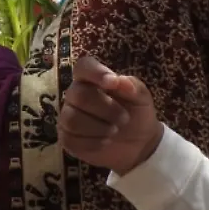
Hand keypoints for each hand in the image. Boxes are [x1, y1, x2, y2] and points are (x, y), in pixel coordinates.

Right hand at [59, 57, 162, 175]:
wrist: (139, 143)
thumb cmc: (137, 113)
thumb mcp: (141, 98)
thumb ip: (131, 86)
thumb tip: (119, 81)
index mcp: (93, 79)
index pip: (83, 66)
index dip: (95, 73)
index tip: (112, 83)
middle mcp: (76, 95)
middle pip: (79, 96)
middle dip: (106, 109)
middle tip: (124, 118)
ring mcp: (69, 116)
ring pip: (72, 120)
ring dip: (99, 127)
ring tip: (115, 131)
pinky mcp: (67, 138)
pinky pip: (71, 139)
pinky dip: (93, 143)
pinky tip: (105, 142)